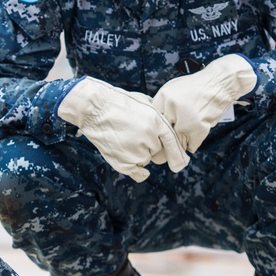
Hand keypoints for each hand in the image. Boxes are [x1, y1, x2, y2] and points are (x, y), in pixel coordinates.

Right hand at [57, 76, 187, 181]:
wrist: (93, 108)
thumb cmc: (116, 103)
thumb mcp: (142, 102)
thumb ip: (156, 116)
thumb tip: (166, 127)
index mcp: (155, 121)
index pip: (172, 141)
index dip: (177, 154)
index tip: (181, 163)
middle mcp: (149, 137)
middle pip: (157, 151)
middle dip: (148, 146)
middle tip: (132, 134)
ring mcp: (136, 151)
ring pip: (145, 160)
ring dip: (137, 154)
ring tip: (122, 139)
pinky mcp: (124, 163)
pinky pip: (138, 173)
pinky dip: (135, 170)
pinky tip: (128, 159)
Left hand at [152, 54, 257, 152]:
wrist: (220, 83)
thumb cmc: (197, 87)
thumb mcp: (174, 89)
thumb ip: (163, 104)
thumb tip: (155, 122)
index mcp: (163, 97)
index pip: (153, 120)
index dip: (158, 126)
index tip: (162, 130)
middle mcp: (171, 108)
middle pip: (164, 132)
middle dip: (168, 136)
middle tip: (171, 138)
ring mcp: (184, 120)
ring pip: (177, 141)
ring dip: (181, 142)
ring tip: (186, 135)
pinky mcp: (198, 128)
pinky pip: (190, 145)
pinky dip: (193, 143)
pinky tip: (194, 136)